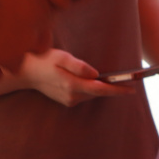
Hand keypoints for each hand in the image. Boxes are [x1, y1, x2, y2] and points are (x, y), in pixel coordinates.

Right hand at [12, 49, 134, 106]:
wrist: (27, 73)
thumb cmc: (44, 61)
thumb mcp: (61, 57)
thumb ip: (79, 66)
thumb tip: (96, 74)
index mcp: (72, 85)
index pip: (101, 89)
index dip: (117, 90)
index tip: (131, 89)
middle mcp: (72, 96)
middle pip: (99, 93)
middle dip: (113, 88)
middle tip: (128, 82)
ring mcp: (70, 100)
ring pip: (92, 94)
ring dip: (101, 88)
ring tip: (113, 81)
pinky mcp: (68, 101)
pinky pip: (85, 95)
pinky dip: (91, 89)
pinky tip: (92, 82)